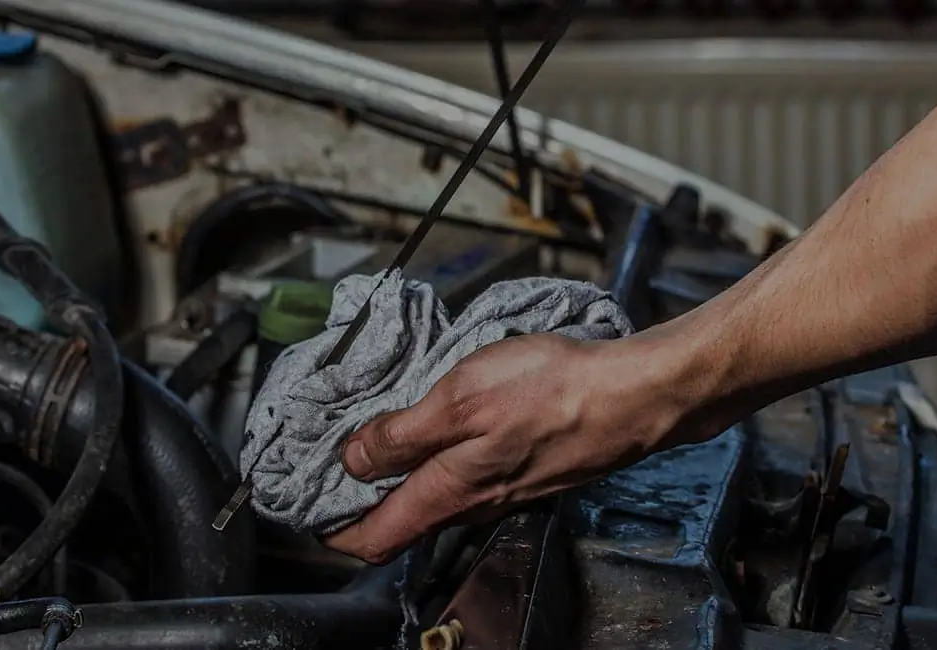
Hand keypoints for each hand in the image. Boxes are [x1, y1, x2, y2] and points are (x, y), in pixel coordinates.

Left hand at [322, 333, 710, 563]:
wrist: (633, 395)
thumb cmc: (554, 392)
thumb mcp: (459, 400)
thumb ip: (402, 434)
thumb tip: (354, 460)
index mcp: (448, 492)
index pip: (372, 538)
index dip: (330, 529)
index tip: (304, 502)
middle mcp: (473, 503)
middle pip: (399, 520)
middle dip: (359, 497)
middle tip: (329, 458)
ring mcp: (502, 489)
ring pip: (433, 496)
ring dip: (399, 474)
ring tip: (375, 433)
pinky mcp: (525, 468)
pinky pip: (466, 476)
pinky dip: (438, 458)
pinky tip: (438, 423)